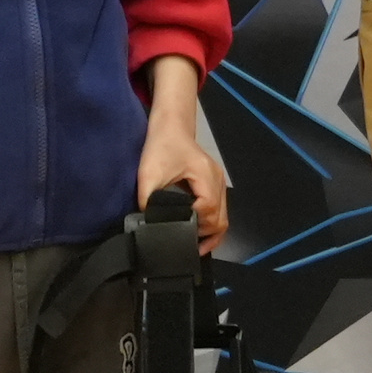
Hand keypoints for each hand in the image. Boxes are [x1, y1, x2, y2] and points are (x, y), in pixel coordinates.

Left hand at [138, 58, 227, 244]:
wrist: (170, 127)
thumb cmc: (161, 146)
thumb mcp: (149, 173)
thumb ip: (148, 199)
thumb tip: (148, 224)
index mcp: (206, 176)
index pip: (209, 209)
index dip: (196, 223)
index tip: (179, 230)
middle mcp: (217, 181)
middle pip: (221, 218)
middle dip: (205, 234)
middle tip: (186, 245)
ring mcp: (218, 183)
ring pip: (222, 217)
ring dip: (210, 233)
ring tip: (193, 245)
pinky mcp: (214, 185)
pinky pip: (218, 210)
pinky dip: (211, 224)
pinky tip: (198, 233)